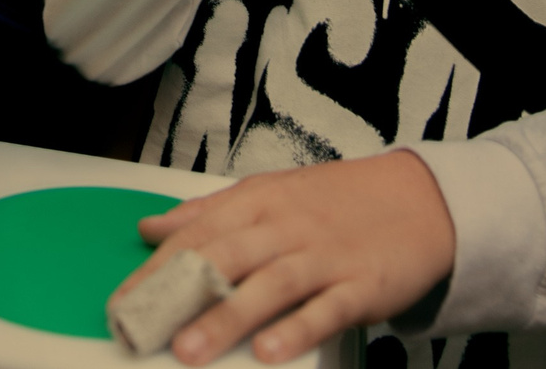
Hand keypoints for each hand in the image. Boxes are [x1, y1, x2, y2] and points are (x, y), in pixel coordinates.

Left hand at [118, 152, 455, 364]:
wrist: (423, 200)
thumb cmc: (339, 201)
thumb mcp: (271, 193)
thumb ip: (210, 212)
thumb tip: (153, 228)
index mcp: (260, 201)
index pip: (197, 233)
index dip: (156, 269)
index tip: (122, 300)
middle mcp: (287, 226)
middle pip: (226, 258)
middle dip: (181, 295)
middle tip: (143, 328)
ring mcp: (325, 256)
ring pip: (269, 286)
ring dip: (227, 318)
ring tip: (190, 350)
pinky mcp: (361, 286)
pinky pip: (324, 310)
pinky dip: (297, 331)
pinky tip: (269, 352)